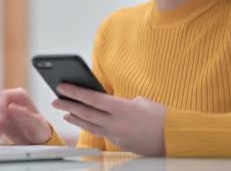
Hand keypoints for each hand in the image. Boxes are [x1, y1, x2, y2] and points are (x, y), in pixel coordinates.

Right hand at [0, 88, 51, 144]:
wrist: (36, 141)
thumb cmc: (39, 130)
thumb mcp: (36, 123)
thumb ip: (25, 114)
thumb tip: (11, 107)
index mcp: (20, 96)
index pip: (4, 96)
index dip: (0, 108)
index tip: (1, 121)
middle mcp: (9, 100)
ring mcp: (1, 108)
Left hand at [52, 83, 166, 155]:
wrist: (175, 139)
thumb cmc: (162, 116)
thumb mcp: (142, 102)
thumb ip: (123, 102)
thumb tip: (110, 104)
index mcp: (121, 108)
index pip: (91, 98)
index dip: (74, 92)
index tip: (61, 86)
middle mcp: (116, 122)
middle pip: (86, 112)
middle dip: (68, 105)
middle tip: (55, 100)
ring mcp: (116, 135)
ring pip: (89, 125)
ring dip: (75, 118)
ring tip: (64, 112)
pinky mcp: (120, 144)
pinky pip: (100, 133)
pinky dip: (88, 126)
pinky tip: (82, 122)